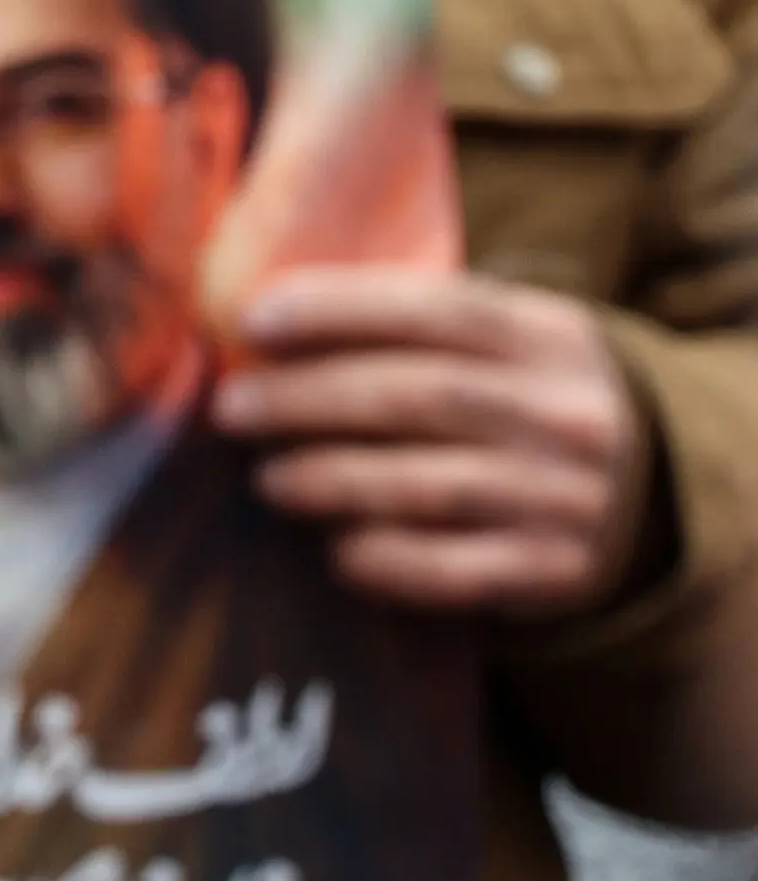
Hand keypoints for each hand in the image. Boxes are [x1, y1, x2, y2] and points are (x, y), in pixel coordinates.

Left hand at [220, 266, 652, 614]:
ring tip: (268, 479)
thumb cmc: (520, 395)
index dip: (335, 310)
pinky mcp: (560, 570)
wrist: (649, 491)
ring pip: (431, 487)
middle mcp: (568, 415)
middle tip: (232, 410)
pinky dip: (385, 560)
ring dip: (332, 481)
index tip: (250, 321)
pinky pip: (456, 571)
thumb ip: (407, 323)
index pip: (435, 309)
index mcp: (549, 336)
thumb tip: (255, 317)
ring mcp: (571, 498)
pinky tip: (337, 549)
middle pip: (420, 398)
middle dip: (309, 400)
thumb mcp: (498, 340)